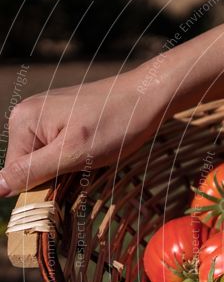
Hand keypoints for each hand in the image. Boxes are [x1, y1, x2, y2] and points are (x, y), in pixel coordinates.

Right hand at [0, 69, 164, 196]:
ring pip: (50, 158)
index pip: (17, 172)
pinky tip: (98, 149)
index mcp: (22, 121)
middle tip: (89, 166)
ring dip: (72, 166)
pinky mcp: (66, 118)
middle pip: (33, 165)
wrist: (148, 97)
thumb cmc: (114, 124)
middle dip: (59, 174)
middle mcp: (28, 114)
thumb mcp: (73, 153)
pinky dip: (80, 156)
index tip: (73, 181)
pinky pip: (63, 148)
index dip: (44, 185)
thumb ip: (33, 170)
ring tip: (96, 154)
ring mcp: (48, 115)